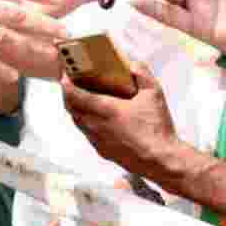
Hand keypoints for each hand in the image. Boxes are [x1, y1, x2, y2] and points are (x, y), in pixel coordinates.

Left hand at [59, 60, 180, 182]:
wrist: (161, 161)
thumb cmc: (157, 128)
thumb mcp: (154, 94)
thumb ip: (142, 74)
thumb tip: (131, 64)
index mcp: (106, 110)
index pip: (74, 95)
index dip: (65, 84)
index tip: (64, 75)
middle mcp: (96, 125)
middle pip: (71, 108)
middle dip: (67, 94)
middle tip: (71, 84)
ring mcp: (97, 140)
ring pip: (77, 121)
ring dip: (75, 109)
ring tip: (81, 98)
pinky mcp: (102, 151)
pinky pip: (86, 133)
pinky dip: (84, 122)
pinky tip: (96, 118)